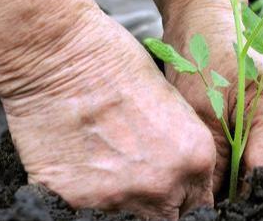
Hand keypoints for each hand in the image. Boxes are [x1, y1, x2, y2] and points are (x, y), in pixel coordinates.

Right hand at [0, 7, 215, 219]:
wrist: (63, 57)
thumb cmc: (119, 65)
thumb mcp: (173, 105)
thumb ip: (182, 150)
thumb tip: (181, 178)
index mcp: (196, 158)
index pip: (199, 206)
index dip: (184, 200)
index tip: (172, 195)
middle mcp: (164, 185)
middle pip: (168, 219)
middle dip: (158, 207)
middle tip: (139, 181)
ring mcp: (119, 198)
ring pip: (127, 220)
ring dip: (121, 202)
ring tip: (106, 168)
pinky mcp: (76, 201)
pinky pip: (85, 213)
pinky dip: (84, 196)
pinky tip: (79, 165)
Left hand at [162, 0, 262, 192]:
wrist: (208, 23)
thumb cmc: (202, 58)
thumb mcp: (200, 114)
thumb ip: (216, 164)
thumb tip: (215, 206)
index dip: (245, 198)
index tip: (218, 206)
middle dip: (251, 191)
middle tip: (217, 197)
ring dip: (255, 179)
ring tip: (222, 182)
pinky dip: (257, 164)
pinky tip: (233, 164)